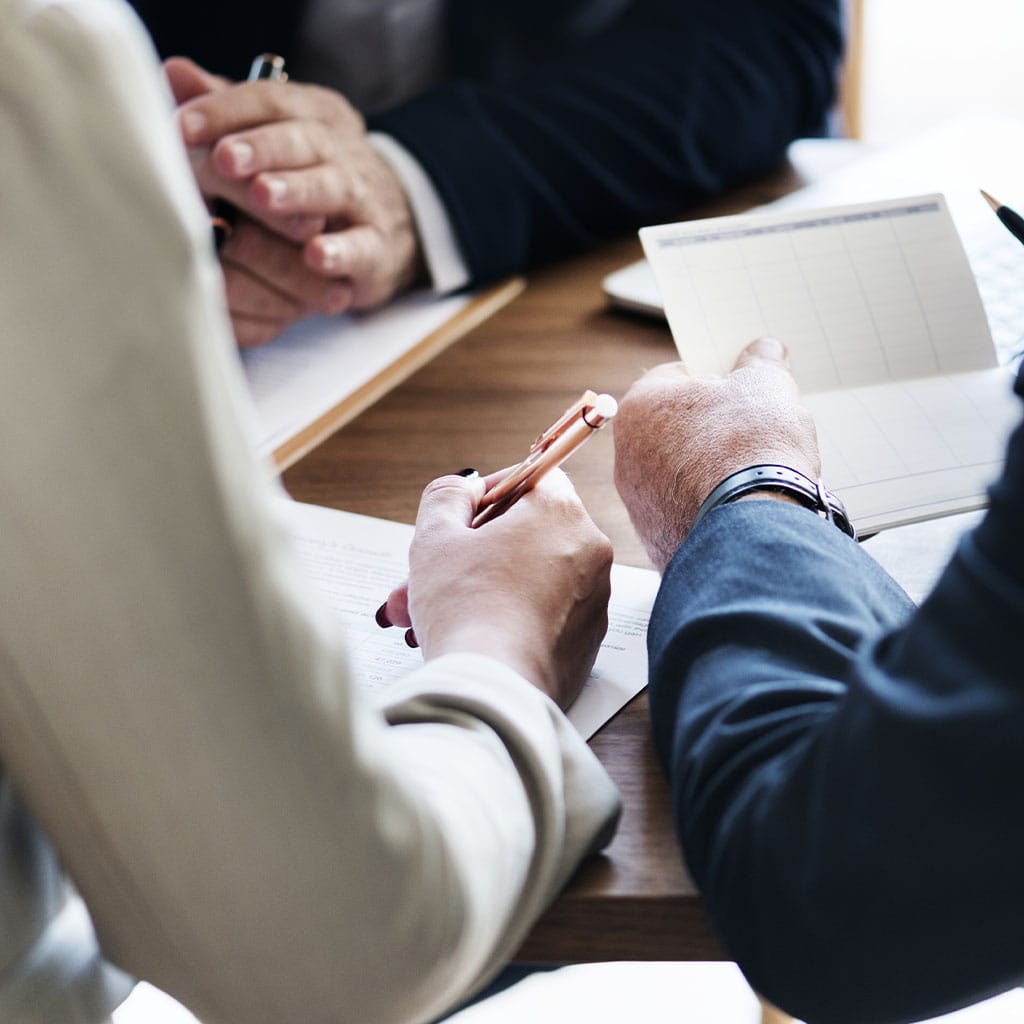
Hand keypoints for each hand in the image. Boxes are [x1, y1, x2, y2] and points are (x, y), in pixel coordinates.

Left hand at [166, 58, 425, 331]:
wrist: (391, 229)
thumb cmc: (316, 180)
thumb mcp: (276, 139)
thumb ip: (228, 112)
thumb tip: (174, 74)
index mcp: (316, 116)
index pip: (271, 100)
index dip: (227, 109)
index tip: (183, 125)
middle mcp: (344, 151)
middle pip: (304, 140)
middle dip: (263, 148)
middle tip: (224, 157)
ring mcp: (365, 200)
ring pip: (334, 188)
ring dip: (298, 191)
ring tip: (263, 195)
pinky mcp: (377, 249)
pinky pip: (362, 248)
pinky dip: (340, 252)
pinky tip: (315, 256)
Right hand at [385, 470, 612, 710]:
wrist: (493, 691)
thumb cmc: (464, 608)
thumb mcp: (436, 537)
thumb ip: (447, 496)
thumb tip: (465, 487)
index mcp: (561, 512)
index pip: (532, 477)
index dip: (489, 492)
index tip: (460, 517)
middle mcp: (590, 550)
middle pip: (525, 534)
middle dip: (470, 552)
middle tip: (427, 573)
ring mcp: (594, 599)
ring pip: (528, 578)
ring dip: (479, 588)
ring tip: (425, 615)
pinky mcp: (587, 642)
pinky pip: (543, 614)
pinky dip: (507, 618)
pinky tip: (464, 636)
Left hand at [613, 337, 819, 570]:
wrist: (750, 531)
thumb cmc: (750, 447)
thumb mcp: (766, 386)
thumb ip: (761, 362)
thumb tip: (765, 350)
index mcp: (640, 406)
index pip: (676, 376)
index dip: (715, 378)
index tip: (740, 388)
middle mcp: (626, 455)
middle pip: (674, 427)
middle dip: (710, 425)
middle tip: (750, 429)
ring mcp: (637, 502)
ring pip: (677, 472)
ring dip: (708, 468)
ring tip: (750, 470)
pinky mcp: (655, 538)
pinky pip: (683, 511)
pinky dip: (708, 506)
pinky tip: (739, 505)